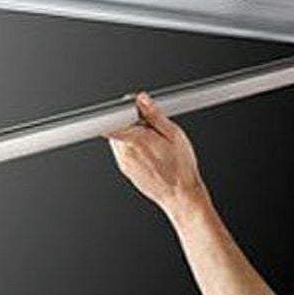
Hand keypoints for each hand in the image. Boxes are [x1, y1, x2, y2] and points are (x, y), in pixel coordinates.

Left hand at [102, 91, 207, 216]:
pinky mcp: (125, 169)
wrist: (180, 195)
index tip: (132, 107)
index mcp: (136, 141)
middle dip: (131, 121)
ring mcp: (123, 163)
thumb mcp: (174, 134)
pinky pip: (122, 151)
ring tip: (151, 141)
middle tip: (151, 127)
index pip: (112, 119)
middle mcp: (125, 153)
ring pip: (118, 138)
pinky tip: (149, 152)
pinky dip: (132, 146)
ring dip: (130, 134)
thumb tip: (142, 100)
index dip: (121, 108)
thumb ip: (155, 115)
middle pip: (116, 126)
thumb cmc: (180, 168)